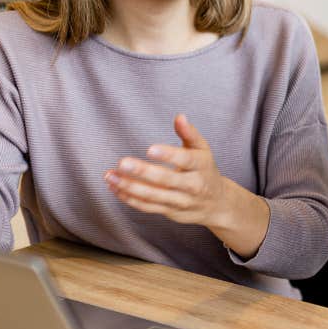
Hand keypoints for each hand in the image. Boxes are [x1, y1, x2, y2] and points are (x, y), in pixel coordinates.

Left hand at [105, 114, 228, 227]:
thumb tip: (179, 117)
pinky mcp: (169, 212)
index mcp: (202, 166)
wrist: (217, 204)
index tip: (150, 149)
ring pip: (153, 196)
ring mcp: (181, 201)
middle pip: (167, 180)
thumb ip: (189, 134)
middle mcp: (193, 186)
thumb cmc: (205, 170)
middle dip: (143, 172)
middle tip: (122, 162)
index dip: (169, 155)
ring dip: (129, 186)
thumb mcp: (203, 150)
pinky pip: (147, 207)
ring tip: (110, 175)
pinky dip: (129, 198)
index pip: (186, 160)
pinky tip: (115, 187)